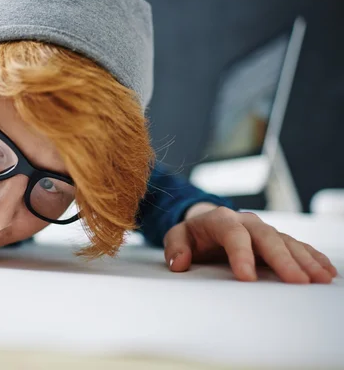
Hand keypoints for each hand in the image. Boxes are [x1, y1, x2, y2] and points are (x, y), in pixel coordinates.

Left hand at [163, 203, 337, 282]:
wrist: (206, 223)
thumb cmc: (193, 234)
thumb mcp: (177, 236)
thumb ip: (175, 247)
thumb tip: (180, 262)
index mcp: (221, 219)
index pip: (233, 234)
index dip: (241, 254)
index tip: (247, 277)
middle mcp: (246, 221)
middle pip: (267, 237)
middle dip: (283, 259)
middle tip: (298, 281)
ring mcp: (263, 230)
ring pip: (287, 242)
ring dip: (305, 260)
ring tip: (321, 278)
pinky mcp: (275, 239)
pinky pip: (297, 246)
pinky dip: (312, 257)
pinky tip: (326, 270)